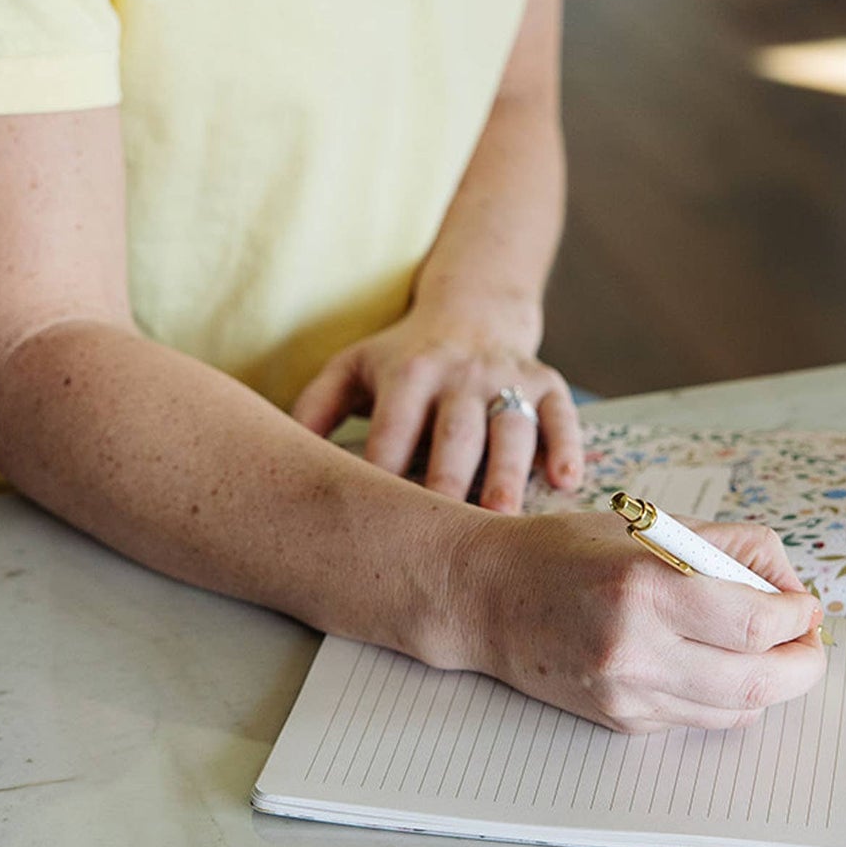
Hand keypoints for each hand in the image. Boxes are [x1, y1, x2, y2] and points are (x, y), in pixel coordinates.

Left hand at [291, 304, 581, 511]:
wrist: (471, 310)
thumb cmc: (402, 357)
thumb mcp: (352, 369)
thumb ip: (314, 411)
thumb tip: (278, 465)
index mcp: (406, 372)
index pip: (393, 429)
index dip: (385, 473)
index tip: (377, 524)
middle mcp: (458, 373)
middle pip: (455, 432)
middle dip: (450, 481)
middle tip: (446, 535)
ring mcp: (506, 376)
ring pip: (509, 427)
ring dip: (508, 473)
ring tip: (504, 519)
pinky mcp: (548, 381)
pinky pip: (561, 413)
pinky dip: (567, 445)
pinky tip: (566, 480)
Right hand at [459, 511, 826, 732]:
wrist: (489, 596)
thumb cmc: (566, 550)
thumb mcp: (647, 525)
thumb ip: (724, 547)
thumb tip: (786, 583)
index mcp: (643, 587)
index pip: (755, 622)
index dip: (798, 617)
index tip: (805, 605)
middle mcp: (635, 650)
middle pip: (758, 682)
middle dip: (802, 664)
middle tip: (807, 640)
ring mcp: (628, 695)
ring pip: (736, 710)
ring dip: (770, 683)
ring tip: (770, 650)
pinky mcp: (623, 722)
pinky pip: (699, 718)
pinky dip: (726, 695)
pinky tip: (717, 662)